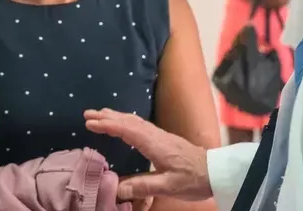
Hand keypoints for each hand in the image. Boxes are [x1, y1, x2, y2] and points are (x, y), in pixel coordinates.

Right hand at [84, 108, 211, 201]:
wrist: (215, 171)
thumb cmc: (193, 179)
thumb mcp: (168, 186)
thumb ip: (143, 186)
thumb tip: (117, 189)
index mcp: (154, 144)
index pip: (127, 129)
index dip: (108, 125)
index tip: (90, 122)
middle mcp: (156, 135)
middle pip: (128, 121)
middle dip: (107, 116)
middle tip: (87, 114)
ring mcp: (160, 135)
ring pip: (134, 121)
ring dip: (116, 116)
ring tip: (100, 115)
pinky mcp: (163, 138)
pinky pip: (139, 124)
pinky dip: (126, 120)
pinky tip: (123, 123)